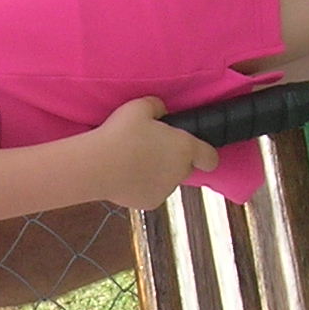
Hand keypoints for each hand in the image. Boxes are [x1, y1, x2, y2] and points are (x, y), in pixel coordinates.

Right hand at [81, 95, 215, 208]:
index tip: (196, 150)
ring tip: (134, 162)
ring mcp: (166, 190)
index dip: (205, 154)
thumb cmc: (120, 133)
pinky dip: (143, 186)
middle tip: (152, 148)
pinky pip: (151, 192)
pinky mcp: (150, 203)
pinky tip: (126, 176)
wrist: (98, 166)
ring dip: (158, 173)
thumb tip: (161, 110)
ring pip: (167, 180)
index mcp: (184, 148)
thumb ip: (157, 106)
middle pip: (186, 167)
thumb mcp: (139, 107)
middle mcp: (180, 171)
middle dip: (175, 160)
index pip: (210, 158)